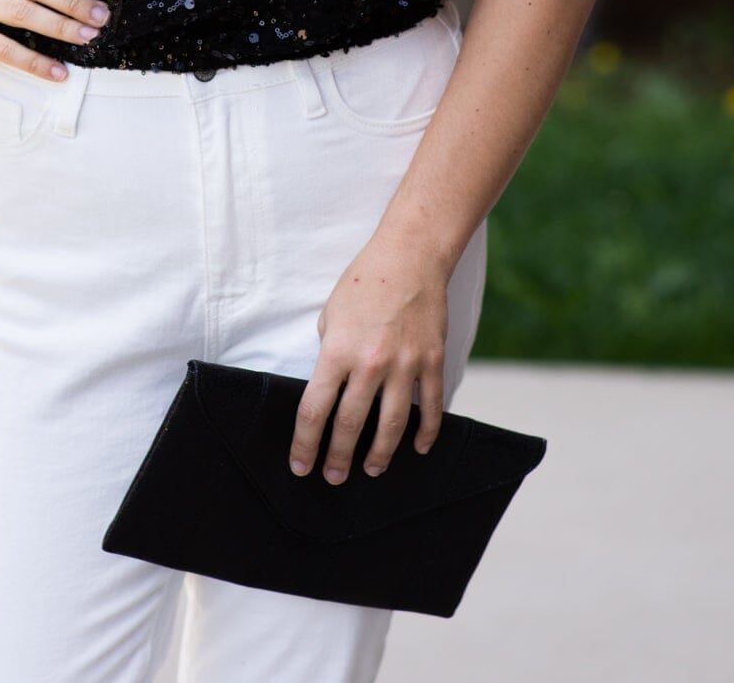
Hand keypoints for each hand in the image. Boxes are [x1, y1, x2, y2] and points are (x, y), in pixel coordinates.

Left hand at [288, 234, 450, 484]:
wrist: (409, 257)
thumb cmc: (364, 282)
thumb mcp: (331, 314)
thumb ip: (330, 353)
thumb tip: (332, 385)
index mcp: (337, 351)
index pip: (315, 410)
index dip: (306, 444)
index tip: (301, 464)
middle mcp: (369, 363)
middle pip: (350, 425)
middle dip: (338, 458)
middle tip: (333, 477)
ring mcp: (404, 364)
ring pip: (391, 425)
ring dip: (379, 454)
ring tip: (371, 470)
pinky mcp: (432, 361)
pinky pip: (430, 406)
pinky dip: (426, 431)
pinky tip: (418, 447)